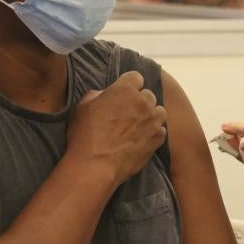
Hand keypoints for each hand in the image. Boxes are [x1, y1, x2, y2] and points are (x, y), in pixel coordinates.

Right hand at [66, 71, 167, 186]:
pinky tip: (142, 140)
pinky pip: (161, 130)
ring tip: (138, 127)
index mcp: (125, 89)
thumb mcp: (82, 107)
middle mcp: (143, 102)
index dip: (129, 85)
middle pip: (148, 95)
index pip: (136, 77)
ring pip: (159, 111)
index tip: (124, 94)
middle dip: (140, 101)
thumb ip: (98, 95)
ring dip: (150, 116)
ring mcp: (153, 120)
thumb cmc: (84, 135)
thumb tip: (106, 95)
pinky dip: (154, 133)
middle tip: (128, 114)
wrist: (95, 166)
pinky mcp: (157, 138)